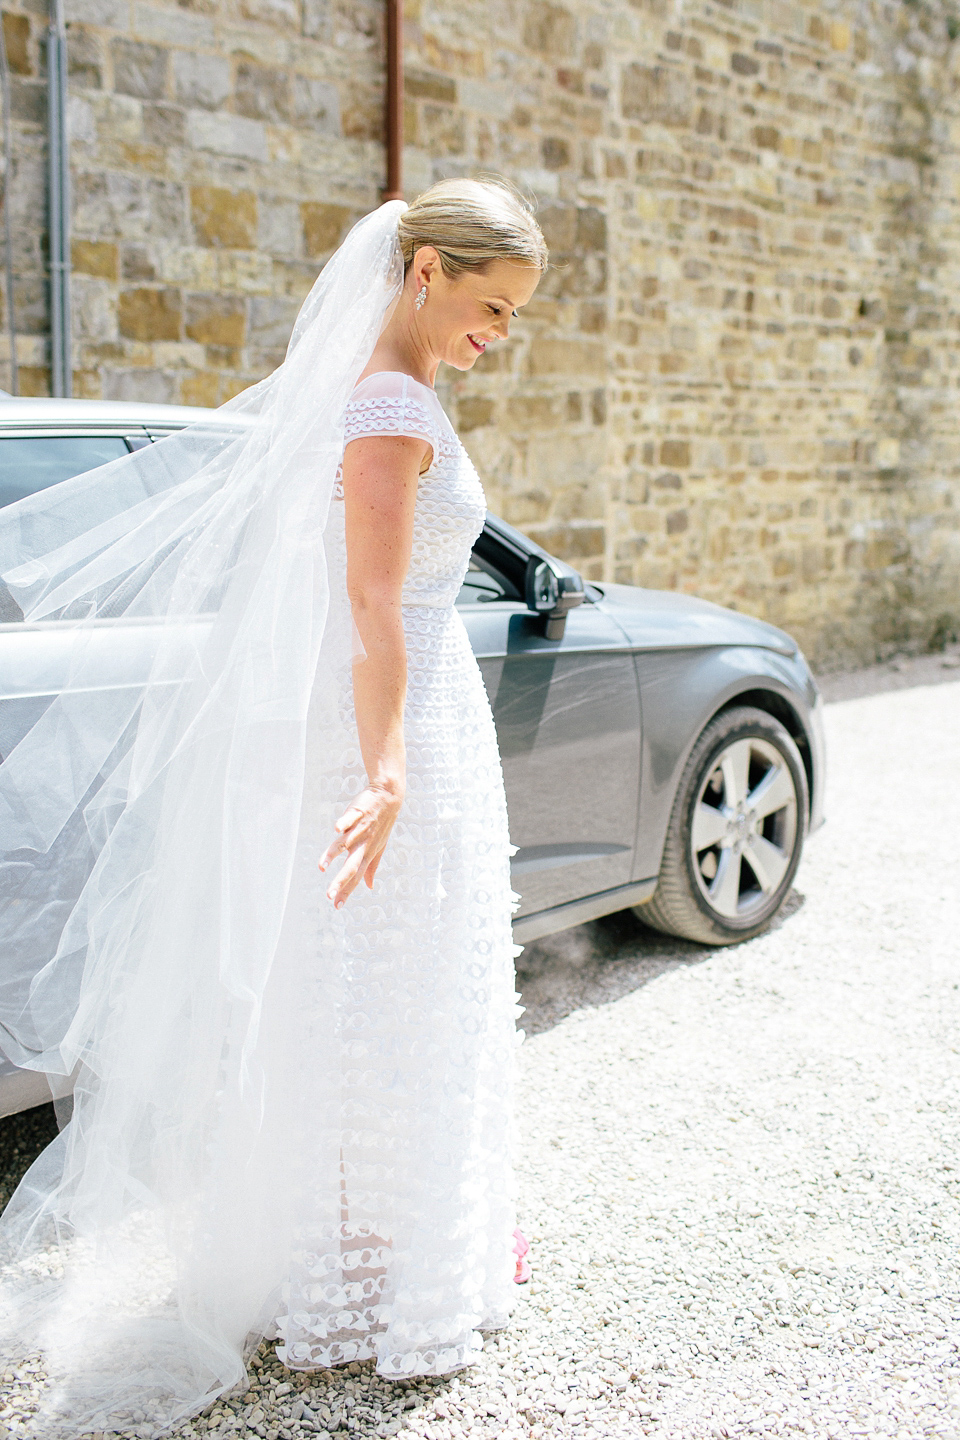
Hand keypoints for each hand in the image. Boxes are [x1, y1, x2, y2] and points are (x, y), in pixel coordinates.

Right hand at [318, 782, 402, 907]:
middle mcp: (363, 844)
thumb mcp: (378, 848)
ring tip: (322, 866)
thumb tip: (370, 887)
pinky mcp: (357, 813)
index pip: (356, 877)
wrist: (389, 798)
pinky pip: (349, 819)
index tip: (336, 906)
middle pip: (351, 866)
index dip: (346, 891)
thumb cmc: (381, 825)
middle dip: (340, 881)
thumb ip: (371, 868)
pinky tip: (337, 829)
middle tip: (329, 895)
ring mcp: (360, 829)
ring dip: (333, 855)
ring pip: (345, 844)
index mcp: (367, 854)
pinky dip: (343, 824)